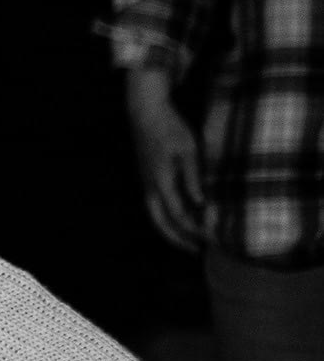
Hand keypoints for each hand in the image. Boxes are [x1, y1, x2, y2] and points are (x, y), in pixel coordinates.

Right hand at [128, 80, 208, 252]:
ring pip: (154, 215)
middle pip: (160, 222)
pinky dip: (166, 217)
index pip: (179, 215)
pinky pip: (154, 205)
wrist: (145, 111)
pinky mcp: (146, 176)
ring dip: (170, 230)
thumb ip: (193, 178)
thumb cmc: (169, 128)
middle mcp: (150, 186)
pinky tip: (179, 215)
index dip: (197, 229)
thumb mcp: (188, 151)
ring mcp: (146, 181)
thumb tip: (201, 204)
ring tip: (187, 238)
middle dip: (178, 239)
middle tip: (197, 249)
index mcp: (161, 181)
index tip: (214, 238)